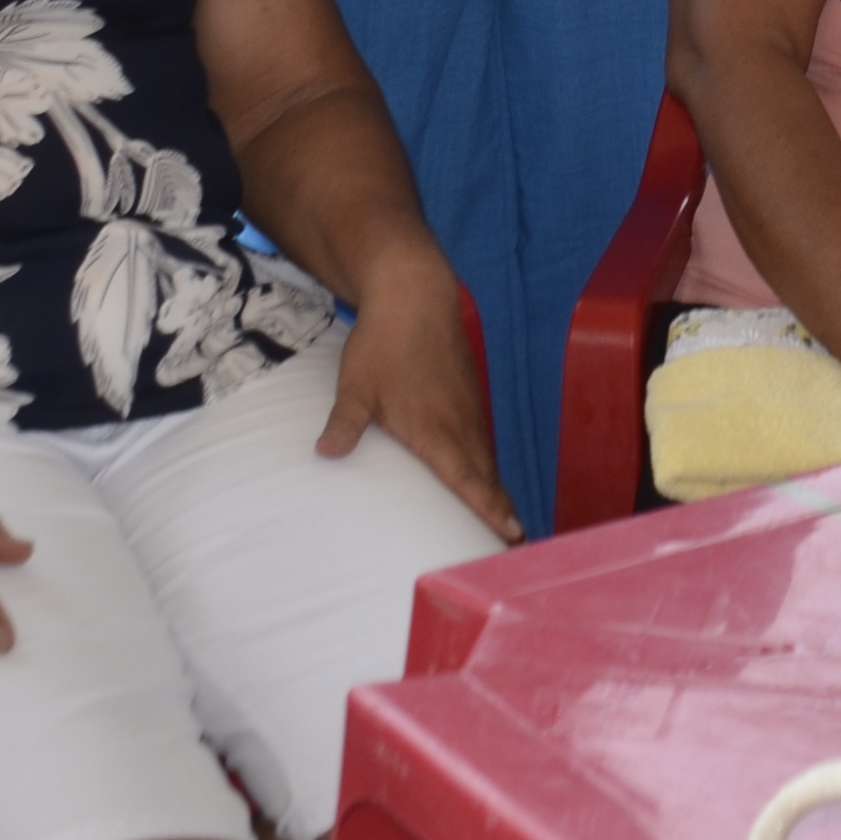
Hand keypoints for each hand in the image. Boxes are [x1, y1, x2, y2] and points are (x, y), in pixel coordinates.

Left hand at [320, 290, 518, 540]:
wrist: (414, 293)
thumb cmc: (384, 343)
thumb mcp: (355, 386)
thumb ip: (344, 423)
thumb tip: (325, 455)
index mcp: (436, 429)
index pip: (468, 480)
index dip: (489, 509)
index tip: (512, 534)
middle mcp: (460, 424)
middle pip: (486, 477)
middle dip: (502, 512)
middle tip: (515, 546)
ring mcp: (468, 408)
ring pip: (486, 458)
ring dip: (496, 490)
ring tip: (505, 522)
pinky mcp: (467, 394)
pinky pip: (481, 440)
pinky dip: (486, 464)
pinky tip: (481, 475)